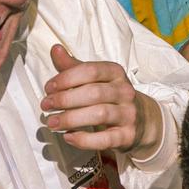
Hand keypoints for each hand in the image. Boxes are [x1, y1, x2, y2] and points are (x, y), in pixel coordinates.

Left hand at [42, 45, 159, 155]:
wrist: (142, 120)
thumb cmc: (110, 96)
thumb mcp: (95, 79)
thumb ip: (73, 67)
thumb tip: (55, 49)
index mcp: (115, 73)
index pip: (91, 70)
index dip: (67, 78)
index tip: (48, 88)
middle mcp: (124, 91)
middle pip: (94, 93)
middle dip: (65, 99)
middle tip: (45, 106)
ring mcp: (128, 114)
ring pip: (99, 114)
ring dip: (71, 119)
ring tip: (51, 122)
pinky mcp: (127, 136)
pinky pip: (105, 139)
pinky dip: (84, 139)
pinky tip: (68, 137)